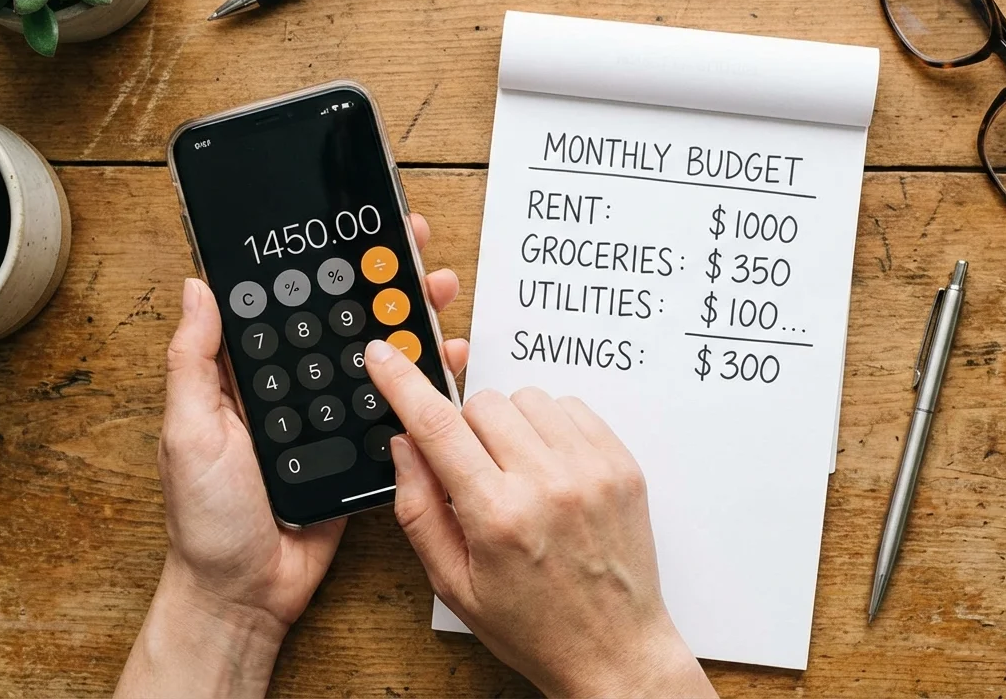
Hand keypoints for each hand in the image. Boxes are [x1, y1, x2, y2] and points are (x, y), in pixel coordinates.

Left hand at [117, 214, 467, 698]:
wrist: (244, 596)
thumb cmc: (205, 522)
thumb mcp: (188, 433)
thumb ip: (194, 362)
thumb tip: (198, 288)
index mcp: (244, 377)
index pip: (282, 305)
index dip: (314, 264)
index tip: (344, 227)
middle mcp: (288, 390)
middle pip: (338, 321)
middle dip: (376, 280)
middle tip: (412, 245)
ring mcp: (326, 419)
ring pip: (373, 359)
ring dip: (406, 322)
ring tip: (438, 290)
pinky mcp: (358, 452)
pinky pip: (394, 410)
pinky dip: (422, 384)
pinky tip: (445, 357)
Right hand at [364, 342, 716, 698]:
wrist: (614, 650)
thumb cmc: (532, 625)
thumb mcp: (453, 583)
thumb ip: (418, 509)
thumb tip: (404, 444)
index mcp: (497, 517)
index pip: (438, 427)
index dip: (402, 383)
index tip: (383, 356)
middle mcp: (547, 485)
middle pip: (482, 404)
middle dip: (466, 430)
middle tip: (476, 474)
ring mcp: (591, 471)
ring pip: (526, 398)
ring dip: (510, 425)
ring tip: (517, 474)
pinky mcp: (621, 465)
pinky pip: (571, 407)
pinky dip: (550, 428)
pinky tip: (549, 470)